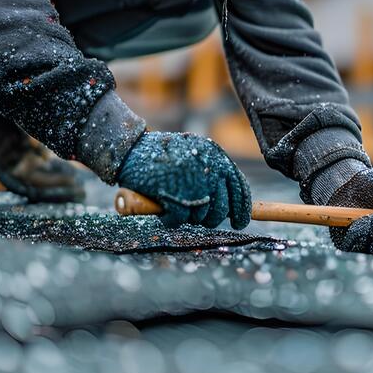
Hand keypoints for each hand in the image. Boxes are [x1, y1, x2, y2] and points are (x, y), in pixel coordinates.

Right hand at [118, 132, 251, 228]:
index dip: (242, 210)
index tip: (240, 223)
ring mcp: (195, 184)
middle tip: (197, 218)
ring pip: (200, 217)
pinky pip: (179, 220)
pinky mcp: (177, 197)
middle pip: (221, 210)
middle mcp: (210, 170)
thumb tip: (228, 204)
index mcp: (217, 157)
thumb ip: (211, 171)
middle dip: (210, 219)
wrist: (131, 149)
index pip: (239, 189)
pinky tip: (163, 212)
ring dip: (187, 217)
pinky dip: (170, 220)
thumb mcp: (193, 154)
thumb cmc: (161, 154)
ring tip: (174, 204)